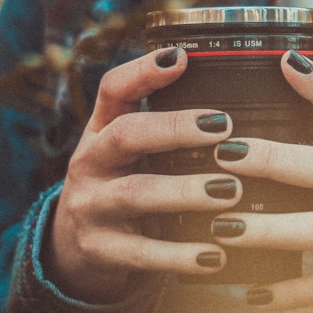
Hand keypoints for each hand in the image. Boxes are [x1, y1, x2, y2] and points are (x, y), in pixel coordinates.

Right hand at [48, 47, 240, 302]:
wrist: (76, 248)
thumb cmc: (124, 183)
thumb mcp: (131, 150)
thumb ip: (165, 124)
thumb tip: (237, 86)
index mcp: (102, 130)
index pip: (112, 89)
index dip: (143, 71)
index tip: (181, 58)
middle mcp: (90, 162)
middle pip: (126, 135)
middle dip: (175, 128)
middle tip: (224, 126)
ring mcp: (91, 206)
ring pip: (136, 194)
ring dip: (186, 191)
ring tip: (231, 191)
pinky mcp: (100, 250)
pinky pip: (142, 253)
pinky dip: (180, 255)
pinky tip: (216, 255)